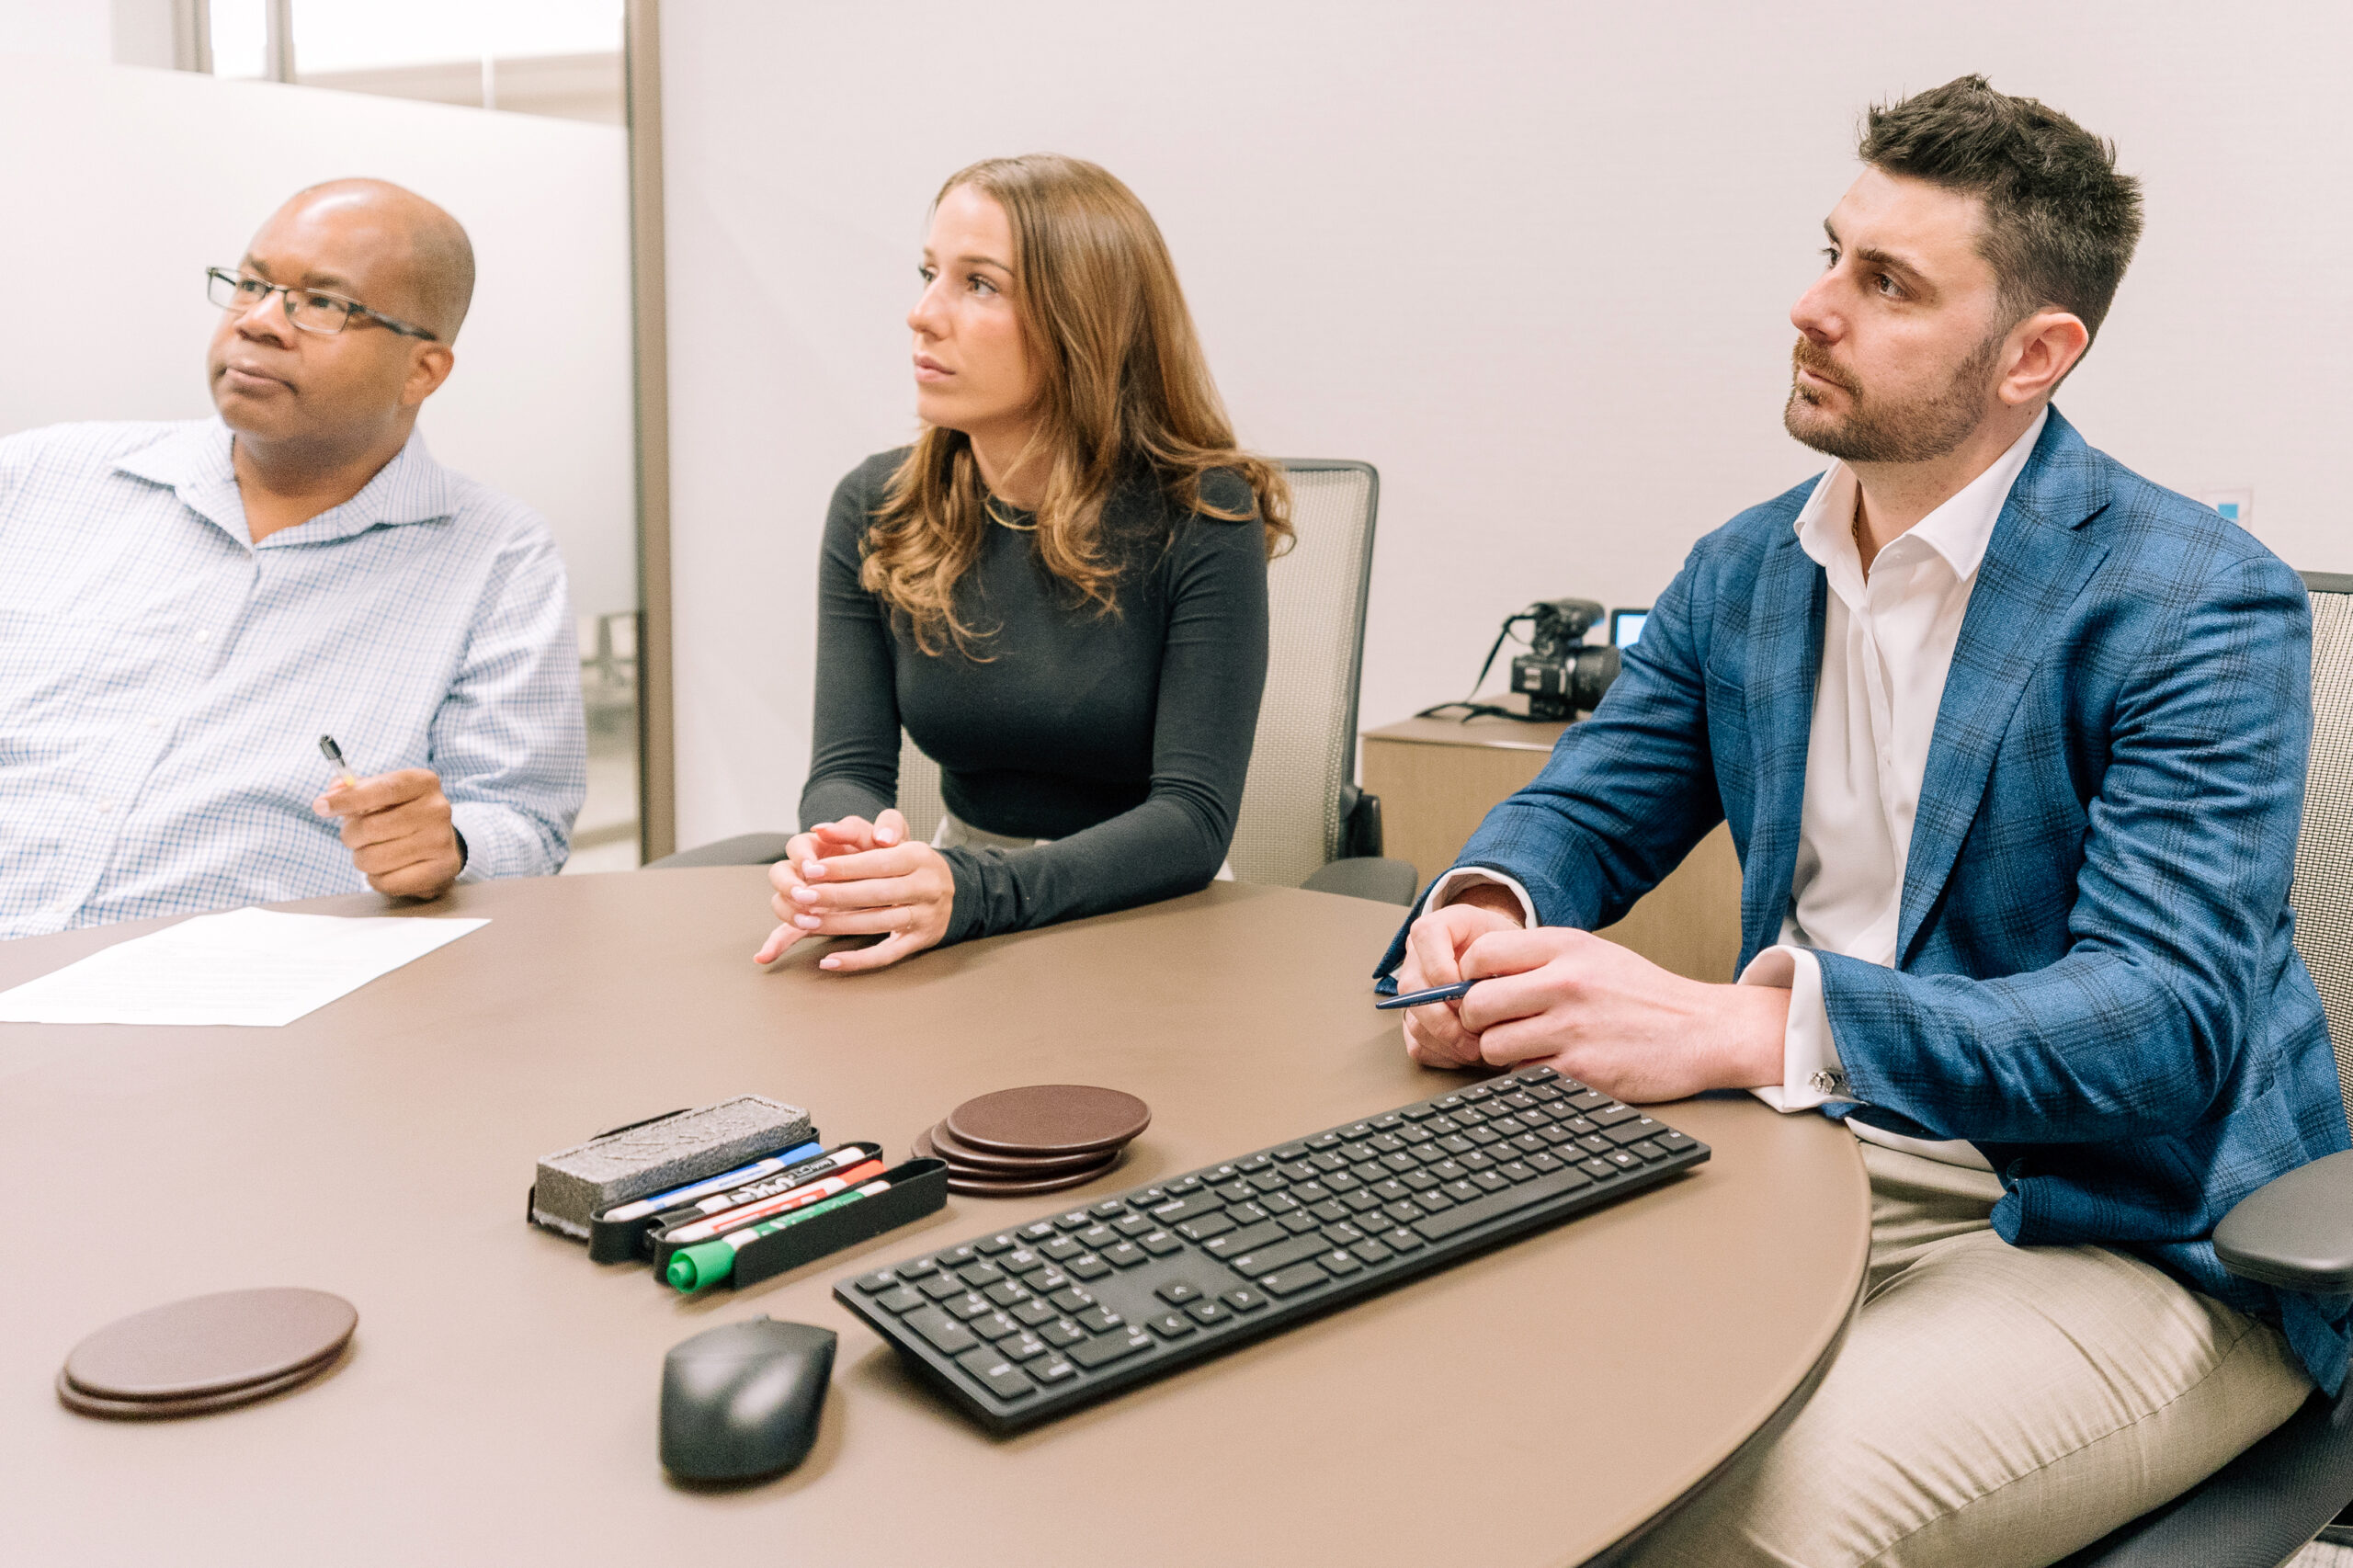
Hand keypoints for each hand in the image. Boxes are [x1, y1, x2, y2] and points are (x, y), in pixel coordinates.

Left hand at [314, 768, 462, 898]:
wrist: (441, 843)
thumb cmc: (401, 814)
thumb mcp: (381, 792)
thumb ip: (353, 788)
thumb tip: (332, 793)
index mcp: (423, 782)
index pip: (382, 789)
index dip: (348, 799)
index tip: (320, 806)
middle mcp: (437, 809)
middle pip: (371, 827)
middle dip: (350, 835)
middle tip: (354, 836)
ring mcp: (441, 841)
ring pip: (374, 859)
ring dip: (362, 859)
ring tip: (373, 852)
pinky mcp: (440, 870)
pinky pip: (387, 881)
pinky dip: (377, 878)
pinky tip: (387, 869)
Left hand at [752, 809, 955, 971]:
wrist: (952, 887)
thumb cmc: (909, 861)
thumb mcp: (892, 837)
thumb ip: (854, 830)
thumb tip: (819, 829)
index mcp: (918, 856)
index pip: (875, 862)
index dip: (841, 867)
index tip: (810, 871)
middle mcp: (927, 886)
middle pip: (875, 893)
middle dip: (834, 896)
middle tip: (803, 897)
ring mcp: (926, 916)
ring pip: (877, 923)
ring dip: (839, 926)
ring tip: (807, 923)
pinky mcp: (922, 941)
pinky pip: (886, 955)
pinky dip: (857, 961)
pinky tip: (830, 961)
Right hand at [1397, 888, 1526, 1068]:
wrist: (1510, 965)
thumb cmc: (1513, 955)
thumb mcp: (1518, 945)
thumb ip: (1504, 961)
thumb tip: (1490, 997)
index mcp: (1441, 927)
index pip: (1426, 935)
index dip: (1444, 968)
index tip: (1472, 992)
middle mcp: (1419, 957)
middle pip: (1412, 988)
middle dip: (1447, 1019)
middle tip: (1478, 1035)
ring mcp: (1414, 991)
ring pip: (1415, 1022)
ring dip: (1449, 1042)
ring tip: (1482, 1047)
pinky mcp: (1416, 1020)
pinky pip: (1418, 1045)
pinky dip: (1445, 1055)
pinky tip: (1469, 1052)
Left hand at [1452, 927, 1787, 1102]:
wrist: (1703, 1031)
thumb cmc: (1642, 995)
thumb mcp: (1592, 955)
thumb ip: (1537, 960)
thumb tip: (1473, 976)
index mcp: (1565, 947)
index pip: (1480, 952)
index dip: (1467, 975)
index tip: (1479, 989)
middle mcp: (1565, 983)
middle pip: (1476, 1003)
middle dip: (1475, 1021)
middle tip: (1493, 1027)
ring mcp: (1572, 1028)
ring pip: (1492, 1046)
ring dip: (1499, 1054)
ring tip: (1525, 1048)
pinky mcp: (1581, 1070)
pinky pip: (1523, 1077)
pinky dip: (1528, 1076)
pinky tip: (1551, 1065)